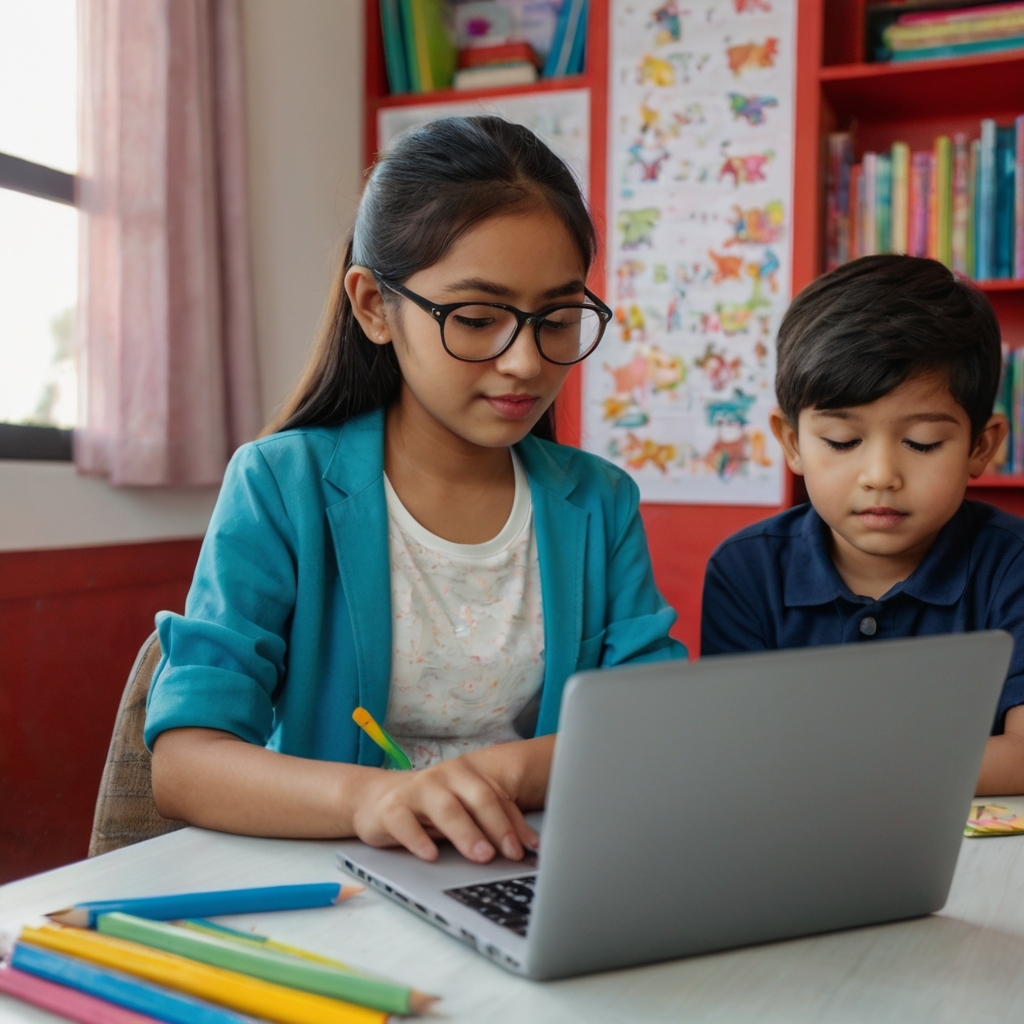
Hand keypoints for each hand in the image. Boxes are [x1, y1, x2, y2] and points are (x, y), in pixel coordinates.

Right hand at [350, 745, 542, 862]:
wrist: (376, 798)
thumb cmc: (430, 808)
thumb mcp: (463, 811)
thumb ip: (491, 824)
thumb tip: (529, 847)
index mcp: (467, 775)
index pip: (497, 797)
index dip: (515, 823)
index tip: (531, 848)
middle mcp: (445, 777)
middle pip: (477, 797)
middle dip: (496, 825)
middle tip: (511, 852)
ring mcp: (418, 790)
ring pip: (446, 809)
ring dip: (466, 833)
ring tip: (481, 855)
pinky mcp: (391, 809)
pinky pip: (406, 824)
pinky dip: (419, 840)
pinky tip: (431, 855)